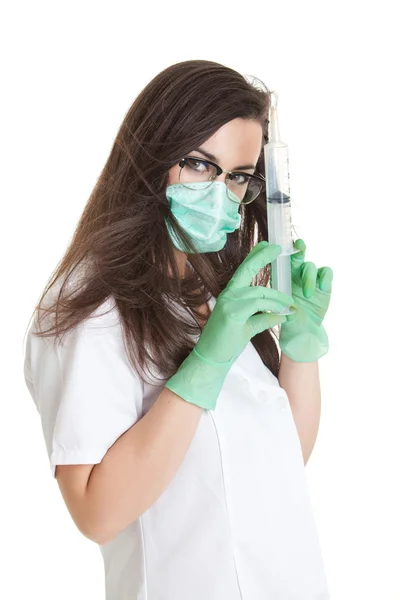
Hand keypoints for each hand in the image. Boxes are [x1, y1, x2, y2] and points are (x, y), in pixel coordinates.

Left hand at [277, 238, 332, 361]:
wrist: (304, 334)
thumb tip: (269, 303)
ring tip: (307, 294)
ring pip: (310, 265)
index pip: (277, 260)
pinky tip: (321, 287)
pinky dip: (324, 277)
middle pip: (296, 254)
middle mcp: (295, 274)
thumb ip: (273, 307)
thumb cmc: (286, 322)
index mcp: (280, 277)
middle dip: (298, 247)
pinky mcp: (324, 284)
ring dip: (308, 277)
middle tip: (299, 246)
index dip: (275, 250)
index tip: (269, 244)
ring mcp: (310, 278)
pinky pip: (326, 272)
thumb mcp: (276, 314)